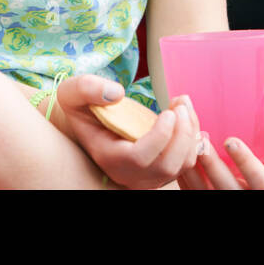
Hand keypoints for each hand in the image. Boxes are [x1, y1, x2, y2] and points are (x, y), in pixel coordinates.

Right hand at [51, 75, 200, 189]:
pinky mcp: (161, 170)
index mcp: (108, 157)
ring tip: (182, 103)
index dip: (160, 137)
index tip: (168, 111)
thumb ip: (86, 88)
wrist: (89, 125)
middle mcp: (129, 174)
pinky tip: (183, 114)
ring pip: (182, 164)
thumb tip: (117, 93)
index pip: (140, 158)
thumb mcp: (71, 93)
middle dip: (182, 133)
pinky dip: (192, 137)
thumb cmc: (82, 109)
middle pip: (167, 166)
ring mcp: (147, 176)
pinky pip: (186, 160)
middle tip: (180, 104)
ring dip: (190, 132)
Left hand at [178, 108, 263, 188]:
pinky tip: (177, 151)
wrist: (257, 150)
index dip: (245, 163)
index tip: (230, 140)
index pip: (261, 181)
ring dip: (193, 170)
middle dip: (213, 166)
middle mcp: (251, 196)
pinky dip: (183, 174)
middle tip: (200, 140)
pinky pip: (193, 191)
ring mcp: (228, 196)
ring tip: (186, 143)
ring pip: (207, 192)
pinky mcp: (210, 193)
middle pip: (229, 189)